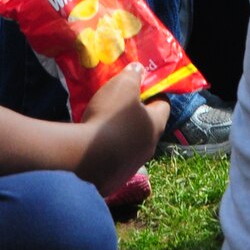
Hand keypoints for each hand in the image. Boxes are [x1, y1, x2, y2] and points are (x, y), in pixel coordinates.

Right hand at [78, 65, 168, 191]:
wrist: (86, 157)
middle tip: (120, 104)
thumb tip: (140, 70)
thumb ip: (133, 75)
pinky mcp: (116, 179)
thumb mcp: (122, 85)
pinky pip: (116, 160)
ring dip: (123, 135)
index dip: (153, 94)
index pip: (164, 105)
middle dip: (136, 115)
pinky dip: (109, 151)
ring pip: (132, 145)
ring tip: (105, 124)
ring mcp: (134, 165)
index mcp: (156, 124)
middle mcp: (150, 147)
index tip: (140, 87)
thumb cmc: (110, 117)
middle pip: (148, 126)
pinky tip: (96, 144)